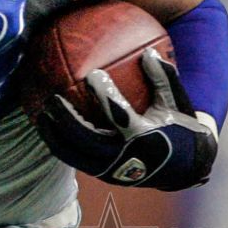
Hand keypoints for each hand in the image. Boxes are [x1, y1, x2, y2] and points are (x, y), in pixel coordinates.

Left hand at [35, 48, 217, 190]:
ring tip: (40, 115)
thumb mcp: (178, 104)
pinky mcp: (103, 175)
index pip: (121, 115)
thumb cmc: (181, 128)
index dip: (105, 95)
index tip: (92, 74)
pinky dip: (59, 145)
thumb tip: (149, 52)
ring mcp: (113, 169)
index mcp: (146, 137)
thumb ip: (165, 78)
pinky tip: (47, 129)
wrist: (186, 168)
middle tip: (52, 98)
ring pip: (75, 155)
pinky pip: (75, 160)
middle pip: (88, 139)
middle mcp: (127, 157)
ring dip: (55, 136)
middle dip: (68, 120)